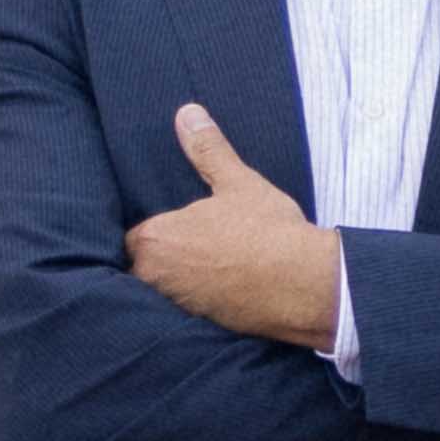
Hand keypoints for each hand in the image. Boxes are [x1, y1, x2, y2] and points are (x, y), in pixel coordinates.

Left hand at [131, 105, 343, 344]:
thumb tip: (188, 113)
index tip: (177, 230)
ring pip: (165, 292)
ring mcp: (178, 307)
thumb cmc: (268, 231)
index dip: (156, 233)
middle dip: (164, 262)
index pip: (135, 238)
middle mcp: (155, 278)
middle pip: (144, 269)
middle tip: (196, 251)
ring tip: (210, 271)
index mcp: (155, 240)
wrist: (304, 285)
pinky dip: (201, 304)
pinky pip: (189, 313)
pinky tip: (223, 293)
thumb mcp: (238, 183)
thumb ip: (207, 150)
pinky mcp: (201, 328)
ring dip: (181, 284)